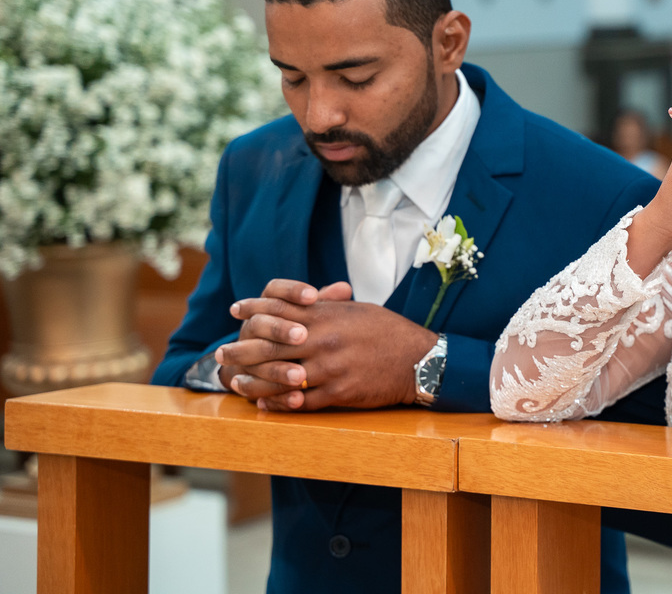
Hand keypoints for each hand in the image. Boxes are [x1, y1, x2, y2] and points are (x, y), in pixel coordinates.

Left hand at [217, 279, 438, 410]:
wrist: (418, 360)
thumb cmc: (389, 331)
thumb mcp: (358, 310)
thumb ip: (328, 307)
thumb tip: (304, 300)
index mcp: (328, 317)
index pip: (280, 309)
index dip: (254, 309)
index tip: (235, 310)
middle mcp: (323, 342)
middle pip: (270, 345)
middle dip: (241, 350)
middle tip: (221, 355)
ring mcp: (329, 370)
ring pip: (279, 378)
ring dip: (254, 381)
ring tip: (237, 383)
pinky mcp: (338, 394)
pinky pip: (300, 403)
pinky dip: (279, 404)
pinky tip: (265, 403)